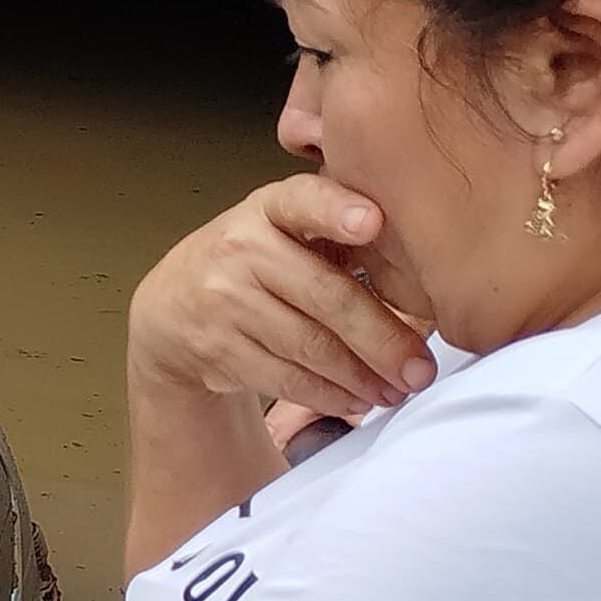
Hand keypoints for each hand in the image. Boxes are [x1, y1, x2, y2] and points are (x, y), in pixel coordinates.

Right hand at [133, 178, 436, 420]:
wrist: (172, 307)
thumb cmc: (256, 263)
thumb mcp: (285, 228)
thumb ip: (340, 231)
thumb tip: (429, 272)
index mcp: (271, 207)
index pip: (304, 201)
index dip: (338, 210)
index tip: (373, 221)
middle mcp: (241, 248)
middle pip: (327, 297)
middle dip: (383, 338)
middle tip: (422, 369)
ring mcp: (224, 301)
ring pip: (310, 346)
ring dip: (362, 376)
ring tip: (399, 390)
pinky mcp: (217, 349)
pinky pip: (287, 378)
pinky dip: (330, 394)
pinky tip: (358, 399)